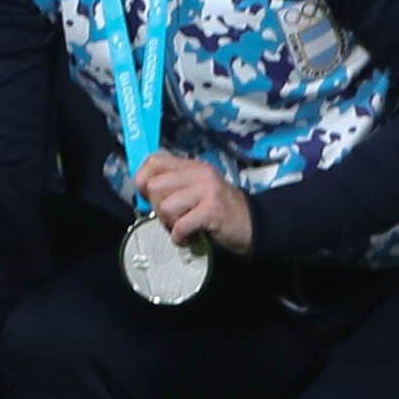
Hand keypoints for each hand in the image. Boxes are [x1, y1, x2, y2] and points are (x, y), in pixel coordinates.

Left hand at [137, 151, 254, 255]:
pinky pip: (180, 225)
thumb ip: (175, 185)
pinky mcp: (212, 210)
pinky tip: (190, 237)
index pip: (154, 160)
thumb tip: (143, 193)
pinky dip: (181, 237)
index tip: (149, 196)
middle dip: (157, 207)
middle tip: (173, 217)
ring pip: (165, 206)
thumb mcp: (198, 189)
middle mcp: (200, 173)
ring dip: (170, 224)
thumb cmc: (221, 210)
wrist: (255, 225)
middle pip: (154, 186)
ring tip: (184, 227)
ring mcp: (207, 190)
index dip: (144, 179)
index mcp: (193, 166)